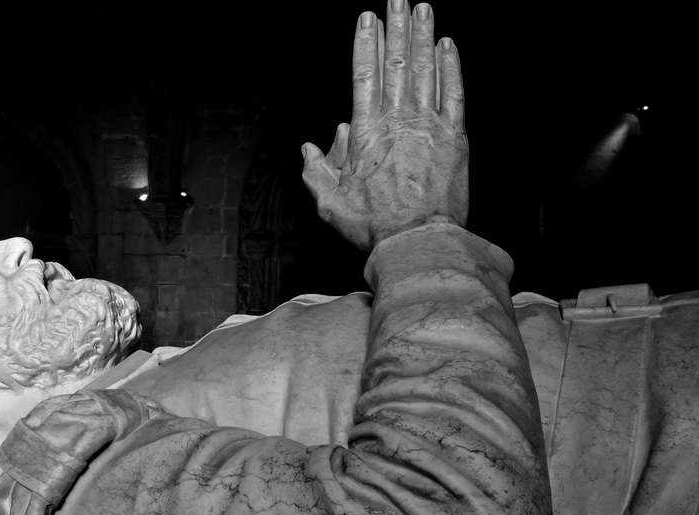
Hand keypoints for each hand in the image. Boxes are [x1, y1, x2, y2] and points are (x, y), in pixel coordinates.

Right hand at [302, 0, 468, 251]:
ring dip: (422, 36)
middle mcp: (398, 121)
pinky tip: (447, 46)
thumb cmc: (374, 224)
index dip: (365, 42)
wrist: (418, 240)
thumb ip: (316, 171)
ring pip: (425, 70)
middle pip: (396, 63)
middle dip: (396, 28)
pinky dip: (451, 67)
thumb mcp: (330, 202)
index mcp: (366, 132)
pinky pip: (454, 93)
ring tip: (421, 8)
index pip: (364, 74)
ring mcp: (429, 126)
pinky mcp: (454, 138)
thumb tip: (309, 148)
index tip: (367, 17)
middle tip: (397, 0)